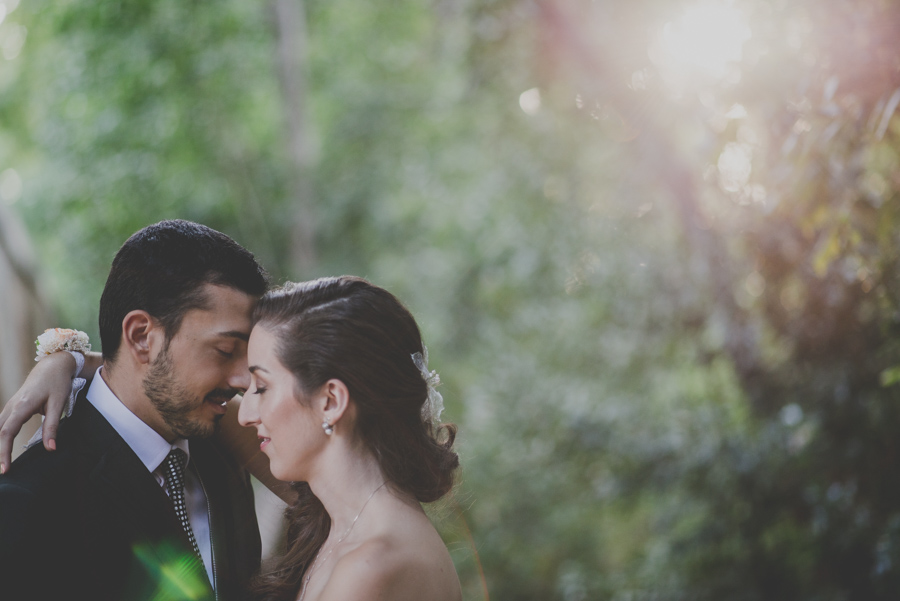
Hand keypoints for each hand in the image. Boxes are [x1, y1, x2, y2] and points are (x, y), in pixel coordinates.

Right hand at [0, 351, 77, 473]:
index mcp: (21, 407)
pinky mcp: (11, 407)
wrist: (52, 366)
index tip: (4, 469)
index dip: (3, 452)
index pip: (6, 434)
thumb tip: (50, 449)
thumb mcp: (58, 404)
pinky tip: (0, 448)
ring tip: (0, 463)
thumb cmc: (57, 383)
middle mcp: (10, 406)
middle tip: (1, 472)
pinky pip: (0, 425)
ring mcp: (9, 406)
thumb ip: (52, 426)